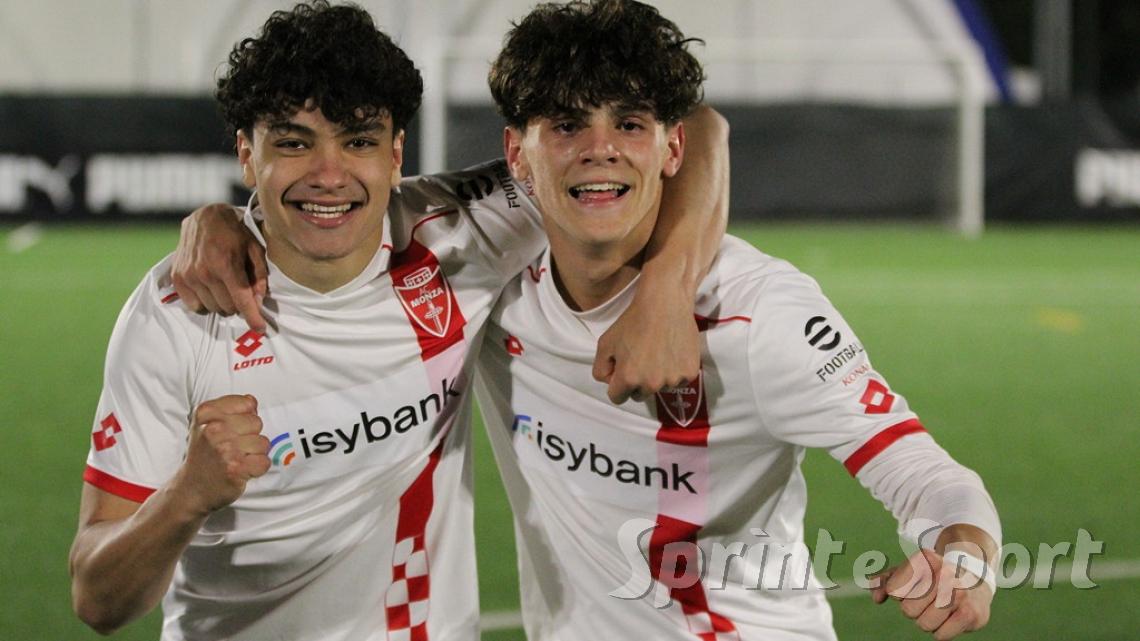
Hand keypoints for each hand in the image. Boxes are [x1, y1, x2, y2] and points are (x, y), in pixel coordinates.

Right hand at [171, 203, 268, 331]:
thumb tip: (258, 302)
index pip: (241, 300)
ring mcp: (188, 275)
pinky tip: (210, 287)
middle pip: (228, 307)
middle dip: (239, 304)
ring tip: (225, 285)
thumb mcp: (255, 249)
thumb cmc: (236, 233)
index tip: (260, 328)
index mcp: (226, 264)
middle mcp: (204, 272)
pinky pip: (194, 305)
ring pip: (212, 307)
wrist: (206, 216)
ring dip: (222, 302)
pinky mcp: (177, 277)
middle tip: (241, 290)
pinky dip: (205, 301)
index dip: (253, 317)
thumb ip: (259, 277)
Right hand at [176, 395, 269, 514]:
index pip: (247, 403)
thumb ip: (230, 408)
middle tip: (233, 447)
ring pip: (263, 442)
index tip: (232, 429)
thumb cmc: (204, 454)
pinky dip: (257, 468)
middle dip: (250, 435)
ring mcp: (224, 450)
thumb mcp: (207, 423)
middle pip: (257, 422)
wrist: (192, 487)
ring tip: (237, 459)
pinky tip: (242, 469)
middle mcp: (213, 430)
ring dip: (254, 453)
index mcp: (206, 414)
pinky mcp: (235, 469)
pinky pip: (264, 461)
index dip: (245, 417)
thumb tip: (252, 401)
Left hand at [593, 285, 700, 403]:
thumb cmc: (633, 321)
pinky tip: (671, 353)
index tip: (622, 374)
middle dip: (637, 382)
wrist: (665, 304)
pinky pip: (678, 381)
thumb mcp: (605, 343)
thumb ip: (600, 368)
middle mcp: (651, 384)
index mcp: (628, 378)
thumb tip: (610, 382)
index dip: (617, 386)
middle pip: (639, 395)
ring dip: (658, 377)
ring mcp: (672, 380)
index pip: (618, 398)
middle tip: (641, 359)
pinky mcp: (689, 373)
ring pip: (660, 388)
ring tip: (658, 353)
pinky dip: (675, 371)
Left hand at [870, 548, 992, 639]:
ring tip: (939, 608)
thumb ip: (886, 581)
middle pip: (908, 610)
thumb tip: (877, 597)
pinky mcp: (971, 614)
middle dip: (914, 609)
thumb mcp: (909, 570)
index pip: (894, 591)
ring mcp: (960, 594)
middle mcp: (944, 574)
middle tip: (928, 600)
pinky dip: (942, 631)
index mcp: (925, 559)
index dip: (900, 594)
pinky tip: (950, 617)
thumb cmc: (934, 575)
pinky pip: (940, 636)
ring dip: (927, 621)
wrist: (976, 578)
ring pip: (924, 624)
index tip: (914, 587)